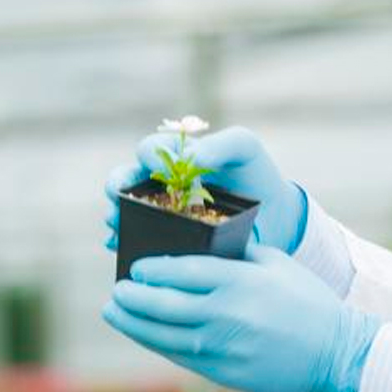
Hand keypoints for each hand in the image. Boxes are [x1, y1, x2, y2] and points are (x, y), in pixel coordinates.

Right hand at [100, 126, 306, 251]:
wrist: (276, 217)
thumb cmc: (255, 174)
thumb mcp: (244, 148)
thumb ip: (222, 143)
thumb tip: (195, 157)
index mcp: (173, 157)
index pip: (148, 150)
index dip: (148, 157)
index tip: (158, 167)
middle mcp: (158, 184)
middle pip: (124, 181)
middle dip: (116, 188)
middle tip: (117, 199)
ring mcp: (159, 214)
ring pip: (124, 213)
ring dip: (115, 218)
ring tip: (116, 227)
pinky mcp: (165, 242)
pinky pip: (137, 242)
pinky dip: (124, 244)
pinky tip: (120, 248)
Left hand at [103, 244, 380, 391]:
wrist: (334, 352)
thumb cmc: (306, 301)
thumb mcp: (276, 263)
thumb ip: (237, 252)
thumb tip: (199, 243)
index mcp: (239, 281)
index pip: (182, 272)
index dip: (153, 270)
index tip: (135, 267)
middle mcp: (226, 314)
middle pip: (164, 304)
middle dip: (133, 297)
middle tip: (117, 290)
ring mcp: (222, 346)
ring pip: (164, 334)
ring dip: (133, 323)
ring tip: (114, 310)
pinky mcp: (222, 372)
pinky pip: (179, 355)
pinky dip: (156, 343)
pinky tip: (142, 332)